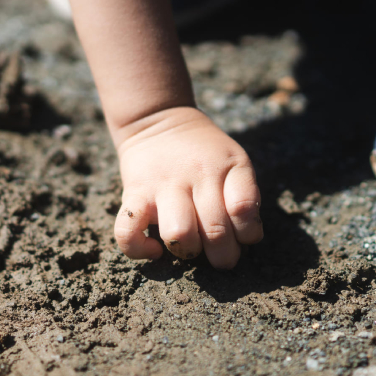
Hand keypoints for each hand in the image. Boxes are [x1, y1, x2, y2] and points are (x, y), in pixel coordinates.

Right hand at [114, 107, 262, 268]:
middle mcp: (196, 176)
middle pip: (215, 231)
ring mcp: (162, 186)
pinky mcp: (133, 196)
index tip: (242, 234)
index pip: (244, 210)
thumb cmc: (205, 153)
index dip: (248, 233)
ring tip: (190, 246)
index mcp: (227, 167)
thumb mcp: (235, 160)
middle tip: (220, 253)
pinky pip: (128, 232)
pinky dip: (140, 250)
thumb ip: (246, 196)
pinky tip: (155, 249)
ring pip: (178, 234)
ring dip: (188, 251)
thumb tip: (245, 239)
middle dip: (223, 256)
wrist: (158, 120)